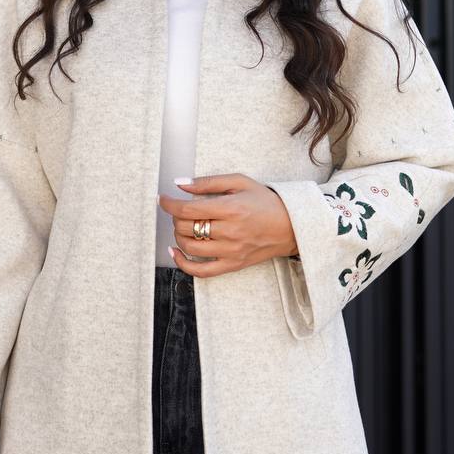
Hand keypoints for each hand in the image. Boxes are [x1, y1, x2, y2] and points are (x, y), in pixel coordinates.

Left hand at [157, 172, 298, 277]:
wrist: (291, 226)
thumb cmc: (265, 202)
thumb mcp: (240, 182)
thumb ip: (208, 182)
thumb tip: (180, 184)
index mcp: (230, 209)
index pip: (188, 209)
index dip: (169, 204)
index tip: (163, 199)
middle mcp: (229, 232)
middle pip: (186, 227)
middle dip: (175, 217)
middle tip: (179, 210)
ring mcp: (230, 251)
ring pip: (189, 247)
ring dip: (178, 235)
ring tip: (182, 226)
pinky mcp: (232, 264)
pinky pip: (201, 271)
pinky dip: (183, 264)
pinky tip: (176, 252)